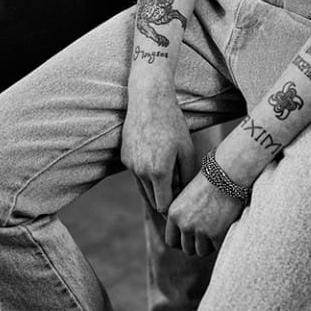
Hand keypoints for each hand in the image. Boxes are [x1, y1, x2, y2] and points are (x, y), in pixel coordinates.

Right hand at [121, 85, 194, 221]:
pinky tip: (157, 164)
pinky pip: (136, 175)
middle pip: (152, 201)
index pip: (163, 205)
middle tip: (178, 199)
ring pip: (143, 189)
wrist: (149, 101)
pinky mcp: (124, 157)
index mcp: (158, 172)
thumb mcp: (186, 149)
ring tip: (170, 182)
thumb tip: (185, 195)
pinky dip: (146, 176)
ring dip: (155, 190)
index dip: (173, 208)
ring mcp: (130, 165)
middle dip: (165, 202)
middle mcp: (140, 172)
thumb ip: (186, 175)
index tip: (182, 206)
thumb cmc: (173, 124)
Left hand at [166, 170, 244, 256]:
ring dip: (209, 244)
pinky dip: (222, 241)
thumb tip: (186, 233)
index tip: (192, 238)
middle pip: (187, 248)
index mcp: (174, 213)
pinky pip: (217, 248)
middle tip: (209, 232)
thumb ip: (184, 214)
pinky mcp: (215, 234)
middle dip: (197, 244)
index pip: (171, 241)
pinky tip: (226, 227)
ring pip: (202, 251)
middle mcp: (183, 223)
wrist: (228, 173)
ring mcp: (199, 230)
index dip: (182, 241)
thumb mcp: (189, 196)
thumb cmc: (212, 180)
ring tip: (218, 228)